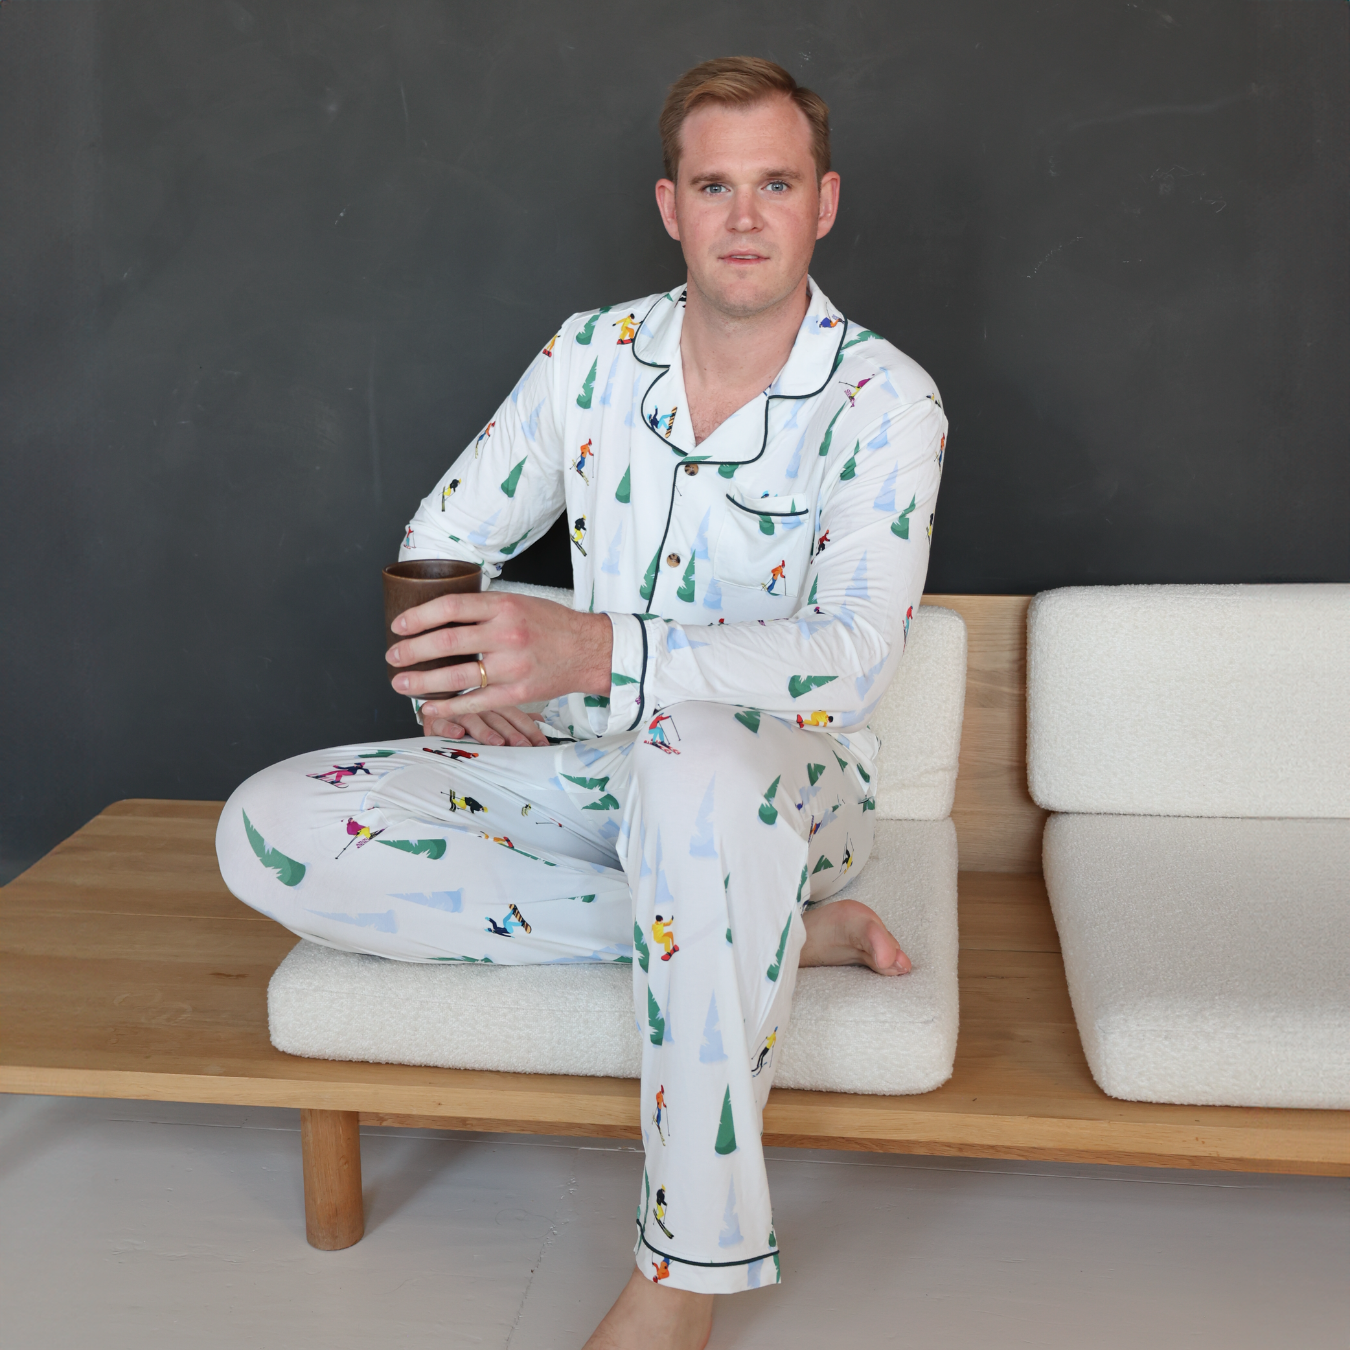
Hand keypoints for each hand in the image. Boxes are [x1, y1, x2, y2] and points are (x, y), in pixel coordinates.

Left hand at [387, 591, 612, 723]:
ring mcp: (512, 666)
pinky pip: (477, 702)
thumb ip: (484, 609)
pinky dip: (450, 706)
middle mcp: (506, 634)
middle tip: (393, 656)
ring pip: (457, 676)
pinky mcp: (518, 692)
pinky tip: (431, 706)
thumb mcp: (519, 602)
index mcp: (503, 606)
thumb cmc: (551, 624)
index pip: (450, 608)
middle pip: (447, 642)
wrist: (588, 650)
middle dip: (413, 651)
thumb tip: (440, 615)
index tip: (399, 626)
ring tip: (401, 684)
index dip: (419, 617)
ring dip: (423, 682)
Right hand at [422, 705, 550, 746]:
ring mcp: (457, 711)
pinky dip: (449, 728)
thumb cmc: (469, 709)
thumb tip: (541, 721)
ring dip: (485, 731)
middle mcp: (479, 705)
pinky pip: (442, 722)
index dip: (530, 731)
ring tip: (497, 743)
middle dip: (512, 734)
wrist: (434, 695)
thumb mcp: (493, 711)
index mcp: (496, 704)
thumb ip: (515, 717)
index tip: (542, 746)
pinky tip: (458, 734)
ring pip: (474, 720)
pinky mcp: (436, 717)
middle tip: (524, 747)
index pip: (517, 716)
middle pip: (499, 719)